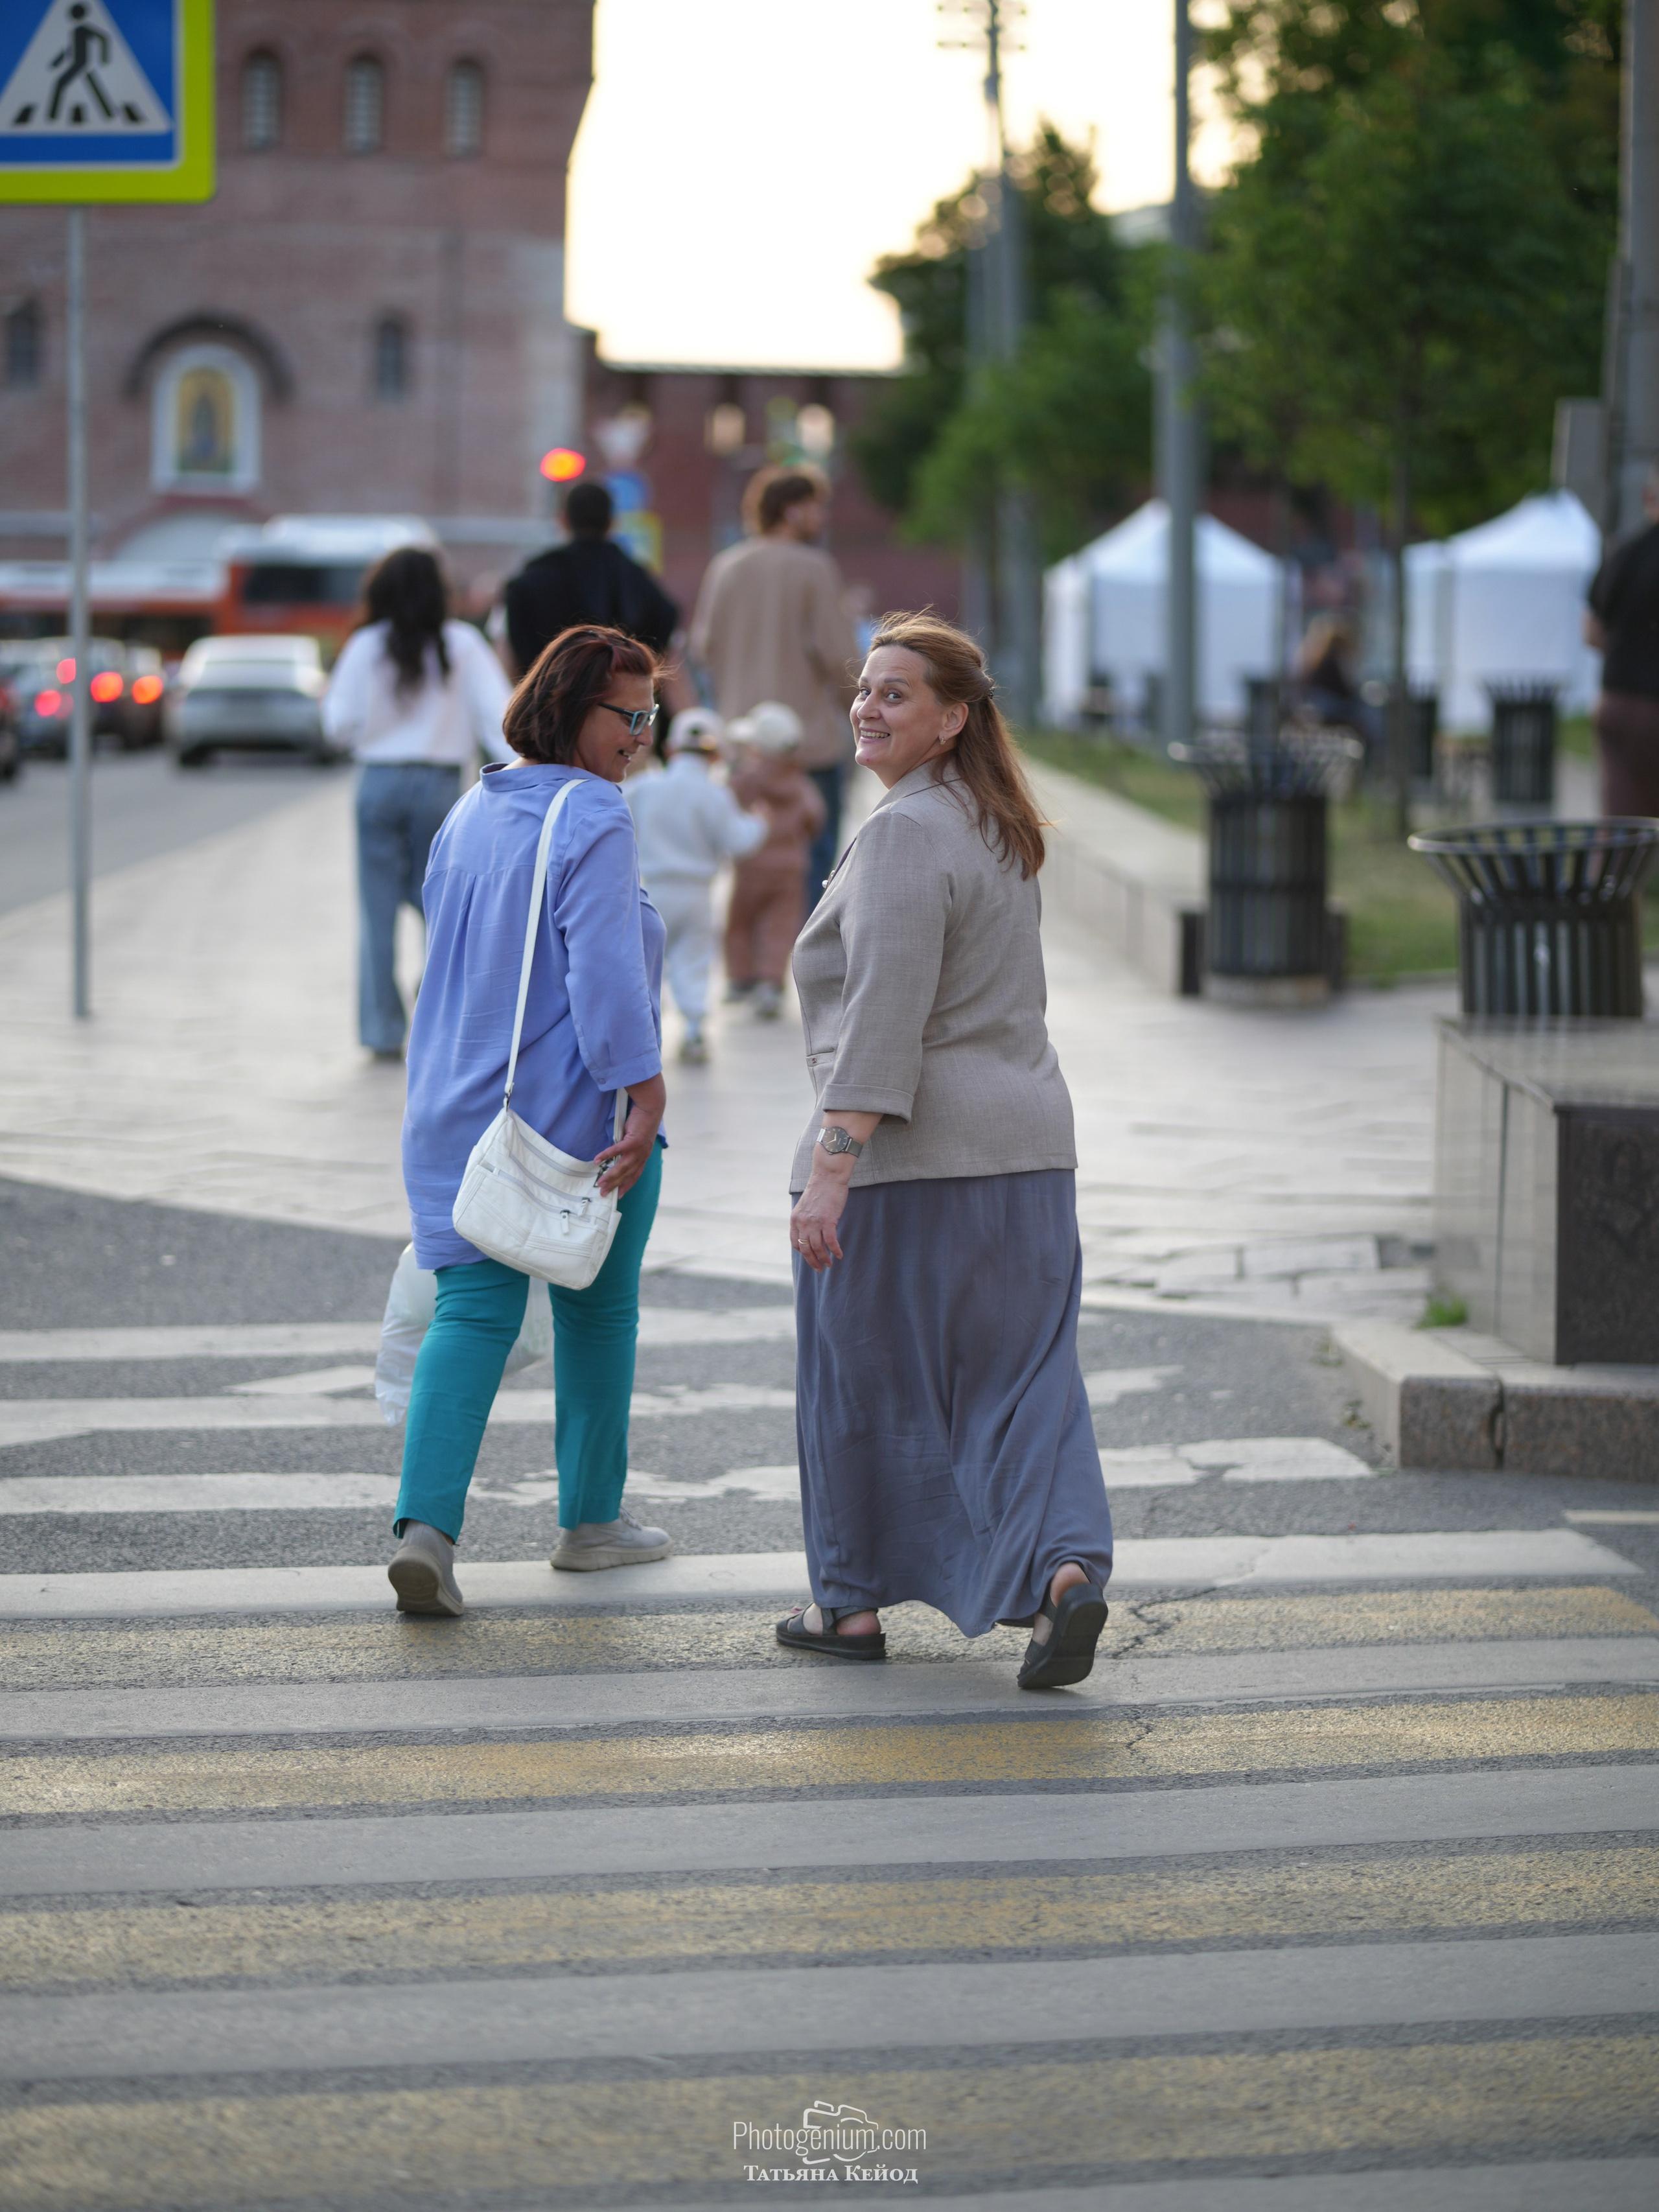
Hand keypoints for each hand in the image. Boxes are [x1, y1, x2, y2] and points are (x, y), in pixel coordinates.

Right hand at [595, 1075, 665, 1196]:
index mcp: (644, 1157)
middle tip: (604, 1193)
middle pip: (627, 1175)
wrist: (651, 1109)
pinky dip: (606, 1155)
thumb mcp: (636, 1140)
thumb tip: (615, 1155)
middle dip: (615, 1185)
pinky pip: (617, 1150)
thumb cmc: (643, 1122)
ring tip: (600, 1183)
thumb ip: (628, 1149)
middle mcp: (642, 1156)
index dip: (627, 1186)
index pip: (635, 1175)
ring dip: (610, 1176)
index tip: (619, 1195)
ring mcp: (638, 1149)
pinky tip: (597, 1160)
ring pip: (623, 1167)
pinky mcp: (633, 1140)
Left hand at [790, 1159, 852, 1271]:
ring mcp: (814, 1222)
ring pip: (817, 1248)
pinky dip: (835, 1250)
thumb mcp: (806, 1206)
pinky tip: (839, 1255)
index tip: (810, 1256)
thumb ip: (805, 1219)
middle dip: (812, 1261)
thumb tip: (810, 1231)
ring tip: (829, 1264)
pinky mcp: (828, 1221)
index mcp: (795, 1219)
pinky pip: (830, 1242)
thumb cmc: (820, 1189)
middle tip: (819, 1268)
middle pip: (805, 1249)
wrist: (828, 1176)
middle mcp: (802, 1222)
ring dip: (823, 1259)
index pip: (795, 1242)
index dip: (802, 1252)